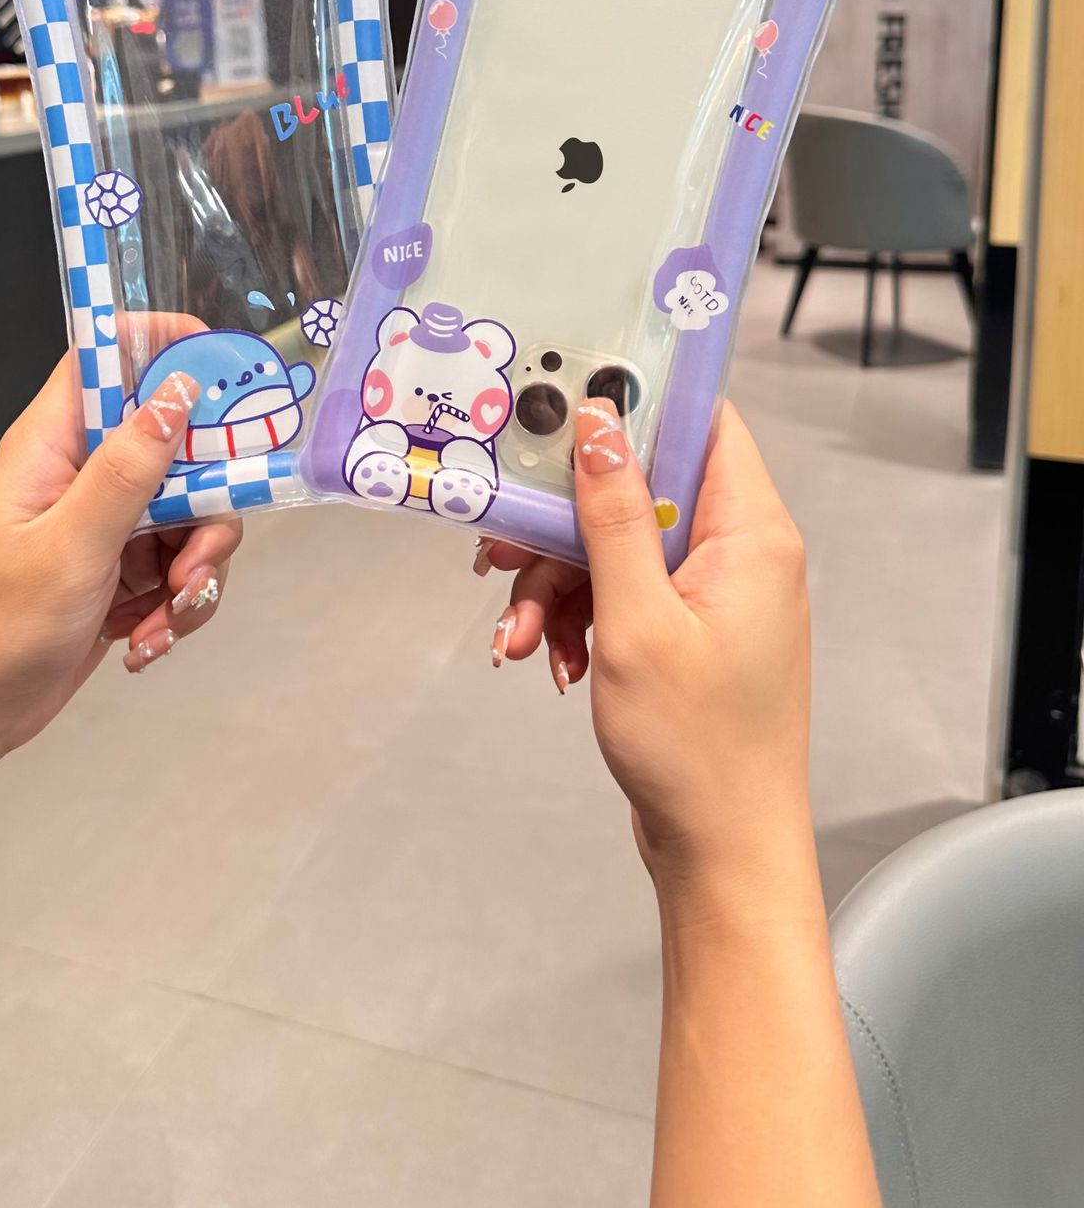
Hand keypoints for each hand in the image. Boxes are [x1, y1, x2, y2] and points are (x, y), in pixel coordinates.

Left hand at [0, 347, 241, 767]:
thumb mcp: (68, 548)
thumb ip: (127, 471)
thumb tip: (178, 395)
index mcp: (54, 446)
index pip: (109, 360)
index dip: (165, 346)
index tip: (224, 370)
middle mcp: (84, 473)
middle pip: (178, 446)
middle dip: (207, 507)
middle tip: (195, 561)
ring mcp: (107, 522)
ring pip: (192, 513)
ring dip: (195, 571)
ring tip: (165, 618)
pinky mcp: (124, 569)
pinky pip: (181, 566)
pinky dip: (178, 606)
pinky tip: (145, 641)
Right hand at [479, 401, 809, 882]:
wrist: (724, 853)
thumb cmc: (697, 749)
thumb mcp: (637, 621)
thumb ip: (612, 515)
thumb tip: (598, 423)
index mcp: (751, 532)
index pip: (703, 421)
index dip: (636, 403)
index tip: (564, 406)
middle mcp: (741, 552)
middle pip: (639, 488)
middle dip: (564, 522)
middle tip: (505, 552)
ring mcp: (714, 594)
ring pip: (617, 546)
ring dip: (559, 584)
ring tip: (523, 637)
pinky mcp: (688, 632)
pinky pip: (622, 594)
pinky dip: (579, 619)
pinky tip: (552, 659)